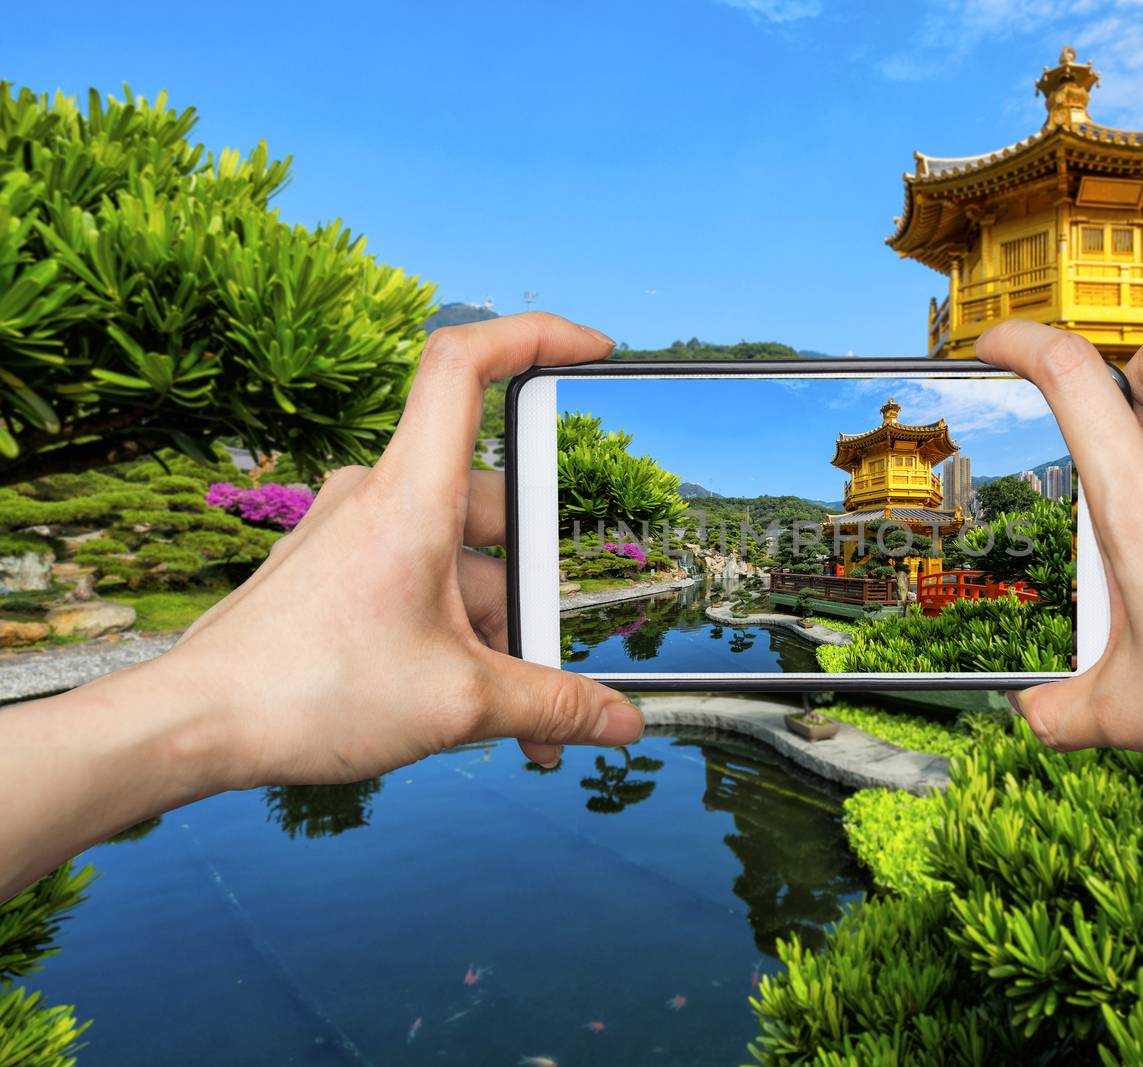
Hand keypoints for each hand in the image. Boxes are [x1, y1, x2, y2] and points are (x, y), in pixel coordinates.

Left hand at [158, 312, 642, 789]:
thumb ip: (553, 704)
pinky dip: (457, 634)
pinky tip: (471, 702)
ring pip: (460, 560)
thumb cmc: (306, 692)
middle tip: (554, 657)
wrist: (196, 728)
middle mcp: (378, 498)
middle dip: (537, 591)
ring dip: (499, 632)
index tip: (592, 347)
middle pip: (493, 507)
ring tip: (520, 715)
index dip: (535, 336)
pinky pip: (421, 583)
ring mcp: (353, 533)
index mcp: (410, 497)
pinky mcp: (337, 571)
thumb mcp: (461, 703)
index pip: (465, 365)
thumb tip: (618, 719)